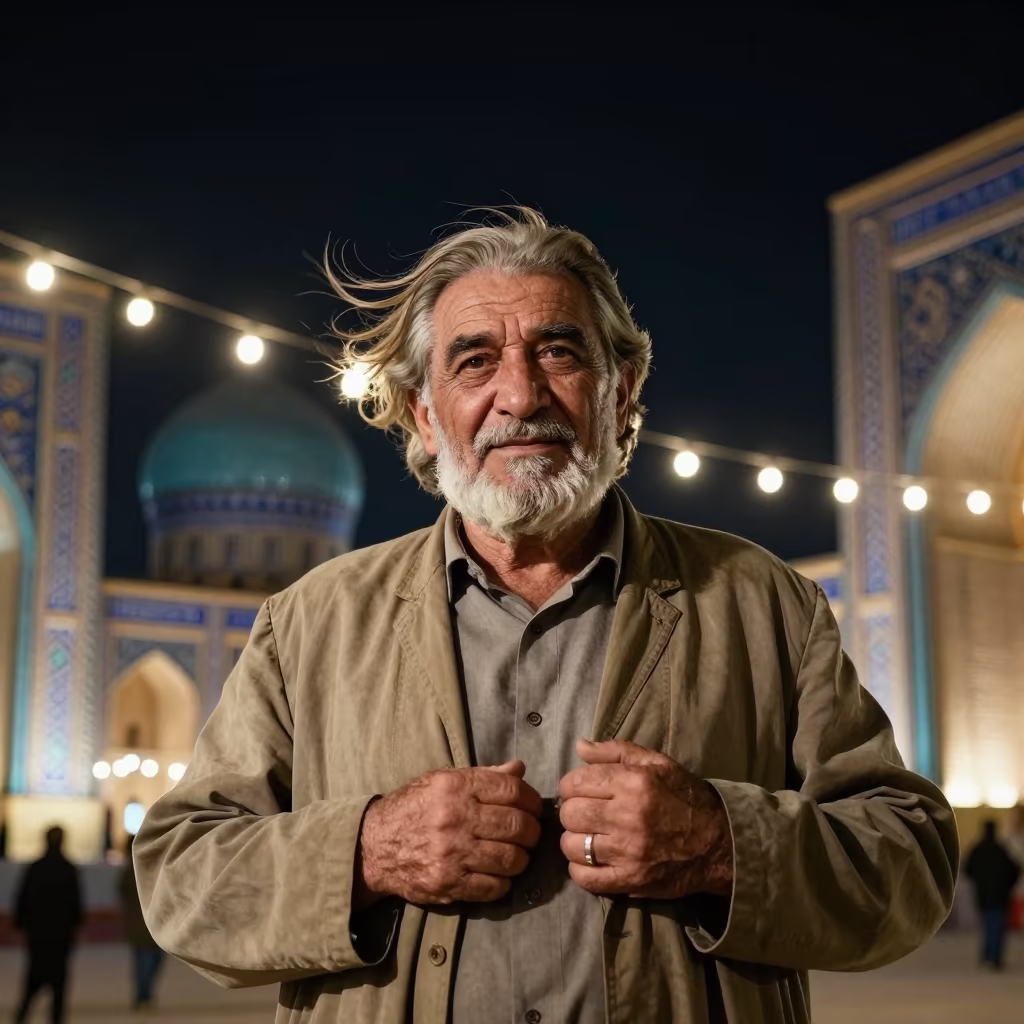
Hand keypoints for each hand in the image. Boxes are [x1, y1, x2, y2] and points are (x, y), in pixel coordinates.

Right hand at [356, 760, 541, 906]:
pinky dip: (504, 882)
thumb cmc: (413, 807)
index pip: (511, 791)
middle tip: (530, 834)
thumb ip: (483, 775)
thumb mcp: (442, 780)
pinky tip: (498, 874)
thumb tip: (519, 769)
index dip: (531, 799)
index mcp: (455, 787)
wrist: (374, 845)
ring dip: (521, 858)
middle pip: (516, 825)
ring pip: (511, 858)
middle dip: (532, 831)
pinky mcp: (448, 884)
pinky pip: (494, 887)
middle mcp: (455, 818)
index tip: (533, 807)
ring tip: (516, 854)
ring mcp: (452, 853)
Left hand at [558, 739, 732, 898]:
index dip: (572, 786)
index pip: (574, 783)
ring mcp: (628, 852)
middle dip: (572, 811)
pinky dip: (580, 870)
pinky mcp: (631, 881)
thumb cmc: (685, 797)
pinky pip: (585, 878)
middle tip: (585, 813)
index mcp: (633, 783)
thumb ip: (615, 751)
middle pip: (570, 814)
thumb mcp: (656, 762)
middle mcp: (628, 816)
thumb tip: (579, 747)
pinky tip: (591, 860)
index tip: (581, 791)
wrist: (719, 843)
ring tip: (588, 836)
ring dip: (574, 840)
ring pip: (572, 846)